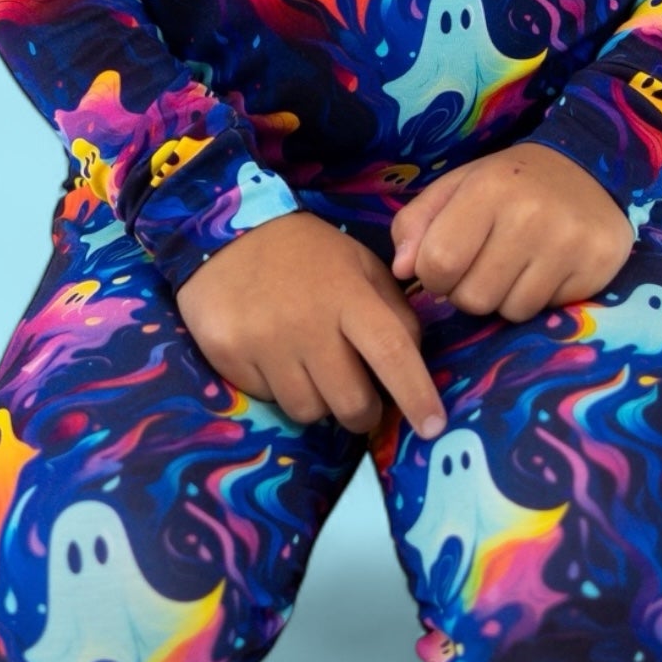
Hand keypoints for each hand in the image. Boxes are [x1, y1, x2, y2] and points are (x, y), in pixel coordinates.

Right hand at [173, 212, 445, 439]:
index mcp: (348, 294)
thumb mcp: (360, 267)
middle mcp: (307, 322)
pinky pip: (267, 399)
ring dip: (317, 401)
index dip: (416, 394)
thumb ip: (392, 313)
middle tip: (358, 398)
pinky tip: (272, 355)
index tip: (433, 426)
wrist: (228, 234)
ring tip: (309, 367)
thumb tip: (414, 364)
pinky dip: (278, 388)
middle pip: (351, 402)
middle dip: (363, 412)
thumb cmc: (308, 255)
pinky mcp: (228, 354)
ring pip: (308, 412)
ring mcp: (264, 341)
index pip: (392, 351)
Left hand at [388, 142, 633, 319]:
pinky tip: (546, 268)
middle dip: (468, 290)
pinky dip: (538, 298)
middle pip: (473, 297)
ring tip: (515, 266)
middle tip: (485, 264)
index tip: (448, 263)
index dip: (433, 275)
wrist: (587, 168)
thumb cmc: (509, 183)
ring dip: (504, 297)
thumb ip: (416, 224)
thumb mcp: (456, 187)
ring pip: (510, 311)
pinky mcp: (597, 264)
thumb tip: (402, 270)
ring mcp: (568, 241)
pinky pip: (547, 311)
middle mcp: (530, 214)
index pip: (438, 263)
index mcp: (487, 188)